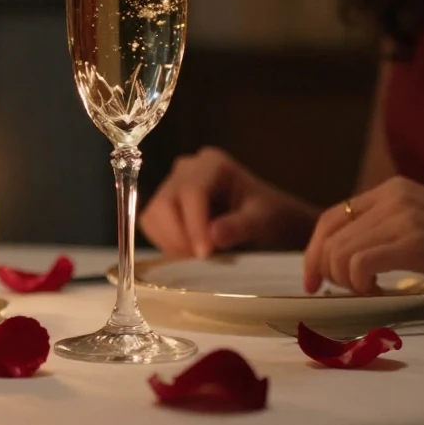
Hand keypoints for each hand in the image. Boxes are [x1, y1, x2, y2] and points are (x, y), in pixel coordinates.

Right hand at [140, 147, 317, 257]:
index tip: (204, 254)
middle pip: (165, 203)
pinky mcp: (165, 204)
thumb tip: (212, 235)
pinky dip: (166, 243)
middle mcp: (187, 168)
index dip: (193, 224)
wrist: (270, 223)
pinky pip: (152, 225)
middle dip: (179, 236)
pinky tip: (190, 253)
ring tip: (198, 258)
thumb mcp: (264, 222)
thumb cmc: (271, 217)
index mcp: (213, 164)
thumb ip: (239, 226)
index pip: (192, 191)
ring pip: (153, 215)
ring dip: (171, 242)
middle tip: (201, 260)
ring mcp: (173, 185)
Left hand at [303, 176, 423, 295]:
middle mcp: (393, 195)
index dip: (315, 250)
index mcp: (392, 189)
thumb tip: (343, 260)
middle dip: (324, 270)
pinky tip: (380, 293)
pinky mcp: (415, 240)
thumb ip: (386, 232)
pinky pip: (360, 263)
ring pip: (341, 252)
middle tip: (337, 294)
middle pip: (329, 234)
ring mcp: (404, 215)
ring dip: (346, 281)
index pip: (332, 216)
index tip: (314, 280)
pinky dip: (360, 284)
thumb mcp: (423, 227)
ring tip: (369, 292)